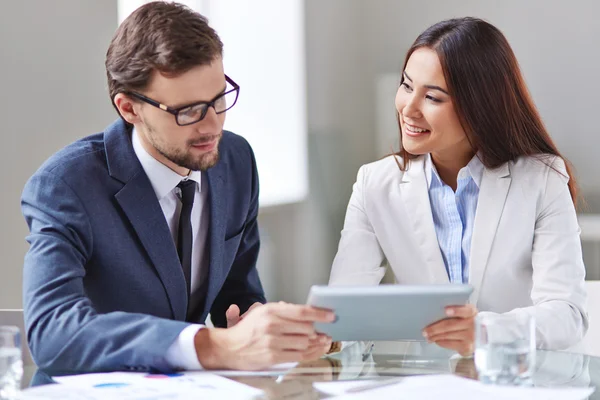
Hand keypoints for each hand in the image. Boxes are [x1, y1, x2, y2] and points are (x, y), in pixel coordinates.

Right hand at [195, 302, 334, 369]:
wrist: (229, 348)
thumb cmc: (247, 329)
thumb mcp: (262, 312)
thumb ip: (282, 310)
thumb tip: (306, 313)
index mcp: (270, 310)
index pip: (301, 311)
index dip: (319, 314)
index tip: (331, 316)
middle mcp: (272, 324)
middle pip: (306, 328)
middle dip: (317, 330)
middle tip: (325, 331)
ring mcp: (272, 341)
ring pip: (304, 342)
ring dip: (316, 343)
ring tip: (323, 341)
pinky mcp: (272, 356)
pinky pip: (298, 355)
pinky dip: (310, 353)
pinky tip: (316, 350)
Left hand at [422, 304, 477, 356]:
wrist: (478, 336)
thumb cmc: (466, 322)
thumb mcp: (464, 313)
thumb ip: (454, 311)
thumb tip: (435, 312)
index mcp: (472, 312)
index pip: (466, 310)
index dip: (456, 310)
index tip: (446, 310)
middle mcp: (473, 324)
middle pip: (450, 325)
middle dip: (435, 328)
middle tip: (425, 330)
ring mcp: (471, 337)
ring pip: (448, 335)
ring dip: (435, 336)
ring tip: (428, 336)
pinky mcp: (467, 347)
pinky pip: (450, 344)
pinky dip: (441, 342)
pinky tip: (437, 340)